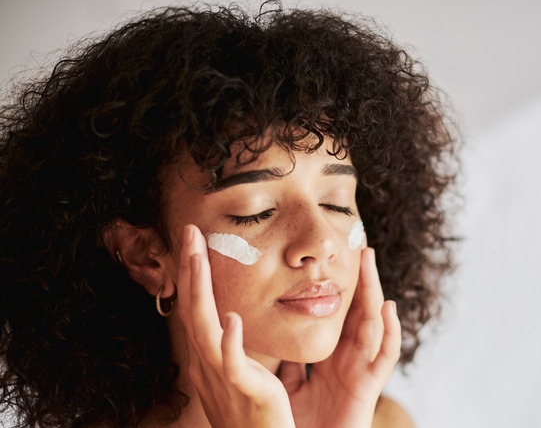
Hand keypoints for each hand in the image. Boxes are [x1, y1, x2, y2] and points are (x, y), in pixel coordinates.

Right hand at [176, 224, 294, 427]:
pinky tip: (230, 318)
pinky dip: (228, 341)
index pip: (198, 307)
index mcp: (210, 357)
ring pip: (204, 328)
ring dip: (200, 290)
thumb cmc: (252, 416)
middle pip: (194, 309)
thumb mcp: (238, 375)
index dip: (194, 274)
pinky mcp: (243, 392)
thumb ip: (234, 348)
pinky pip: (232, 364)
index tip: (195, 241)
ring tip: (199, 257)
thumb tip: (232, 321)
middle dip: (190, 269)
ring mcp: (221, 378)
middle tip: (190, 231)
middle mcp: (208, 364)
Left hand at [280, 247, 402, 427]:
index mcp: (329, 360)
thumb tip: (263, 338)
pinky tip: (388, 308)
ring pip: (372, 324)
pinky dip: (390, 332)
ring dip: (373, 291)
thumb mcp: (287, 386)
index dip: (339, 289)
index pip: (337, 316)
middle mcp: (348, 361)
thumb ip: (284, 363)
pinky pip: (384, 357)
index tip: (335, 259)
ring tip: (370, 262)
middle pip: (357, 312)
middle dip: (360, 280)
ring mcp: (361, 372)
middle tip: (359, 246)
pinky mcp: (368, 388)